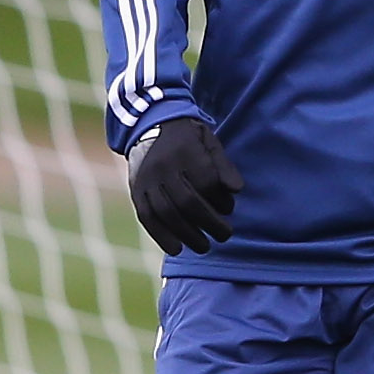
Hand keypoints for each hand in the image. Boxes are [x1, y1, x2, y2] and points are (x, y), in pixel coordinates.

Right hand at [126, 117, 241, 255]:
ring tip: (204, 247)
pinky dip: (161, 236)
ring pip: (166, 212)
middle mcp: (163, 166)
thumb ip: (223, 165)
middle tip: (225, 235)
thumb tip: (236, 190)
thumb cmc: (188, 138)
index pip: (206, 182)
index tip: (229, 209)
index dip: (221, 200)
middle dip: (209, 223)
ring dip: (187, 234)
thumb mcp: (209, 142)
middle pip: (187, 201)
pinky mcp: (136, 190)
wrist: (150, 125)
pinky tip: (176, 249)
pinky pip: (147, 217)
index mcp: (185, 150)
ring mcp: (147, 179)